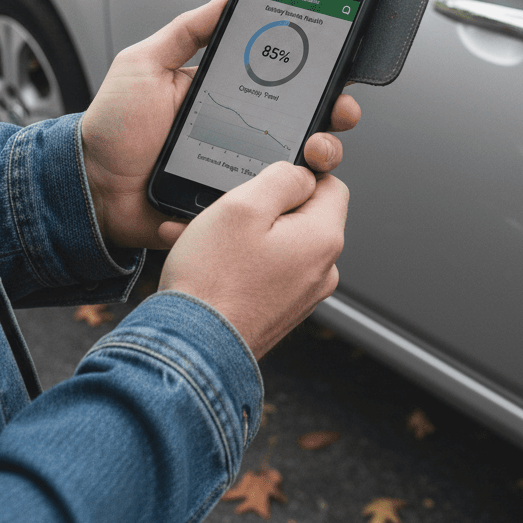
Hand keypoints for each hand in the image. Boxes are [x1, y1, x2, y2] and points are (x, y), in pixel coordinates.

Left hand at [80, 0, 360, 249]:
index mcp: (226, 96)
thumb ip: (185, 31)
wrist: (90, 187)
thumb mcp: (143, 64)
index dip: (317, 78)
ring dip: (319, 159)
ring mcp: (239, 170)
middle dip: (333, 118)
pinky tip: (286, 186)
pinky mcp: (230, 204)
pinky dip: (285, 197)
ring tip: (312, 151)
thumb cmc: (112, 127)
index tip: (337, 72)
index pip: (283, 84)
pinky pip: (268, 205)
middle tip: (337, 113)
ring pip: (297, 168)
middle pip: (305, 125)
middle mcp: (241, 133)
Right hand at [158, 162, 347, 358]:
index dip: (297, 175)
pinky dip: (239, 260)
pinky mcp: (280, 310)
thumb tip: (302, 174)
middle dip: (263, 207)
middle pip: (302, 215)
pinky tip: (206, 259)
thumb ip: (282, 178)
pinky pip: (265, 269)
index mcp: (323, 239)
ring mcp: (301, 294)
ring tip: (205, 236)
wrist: (191, 349)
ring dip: (243, 233)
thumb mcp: (244, 206)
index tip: (264, 181)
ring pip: (277, 242)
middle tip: (226, 210)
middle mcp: (322, 269)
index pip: (330, 185)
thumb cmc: (213, 282)